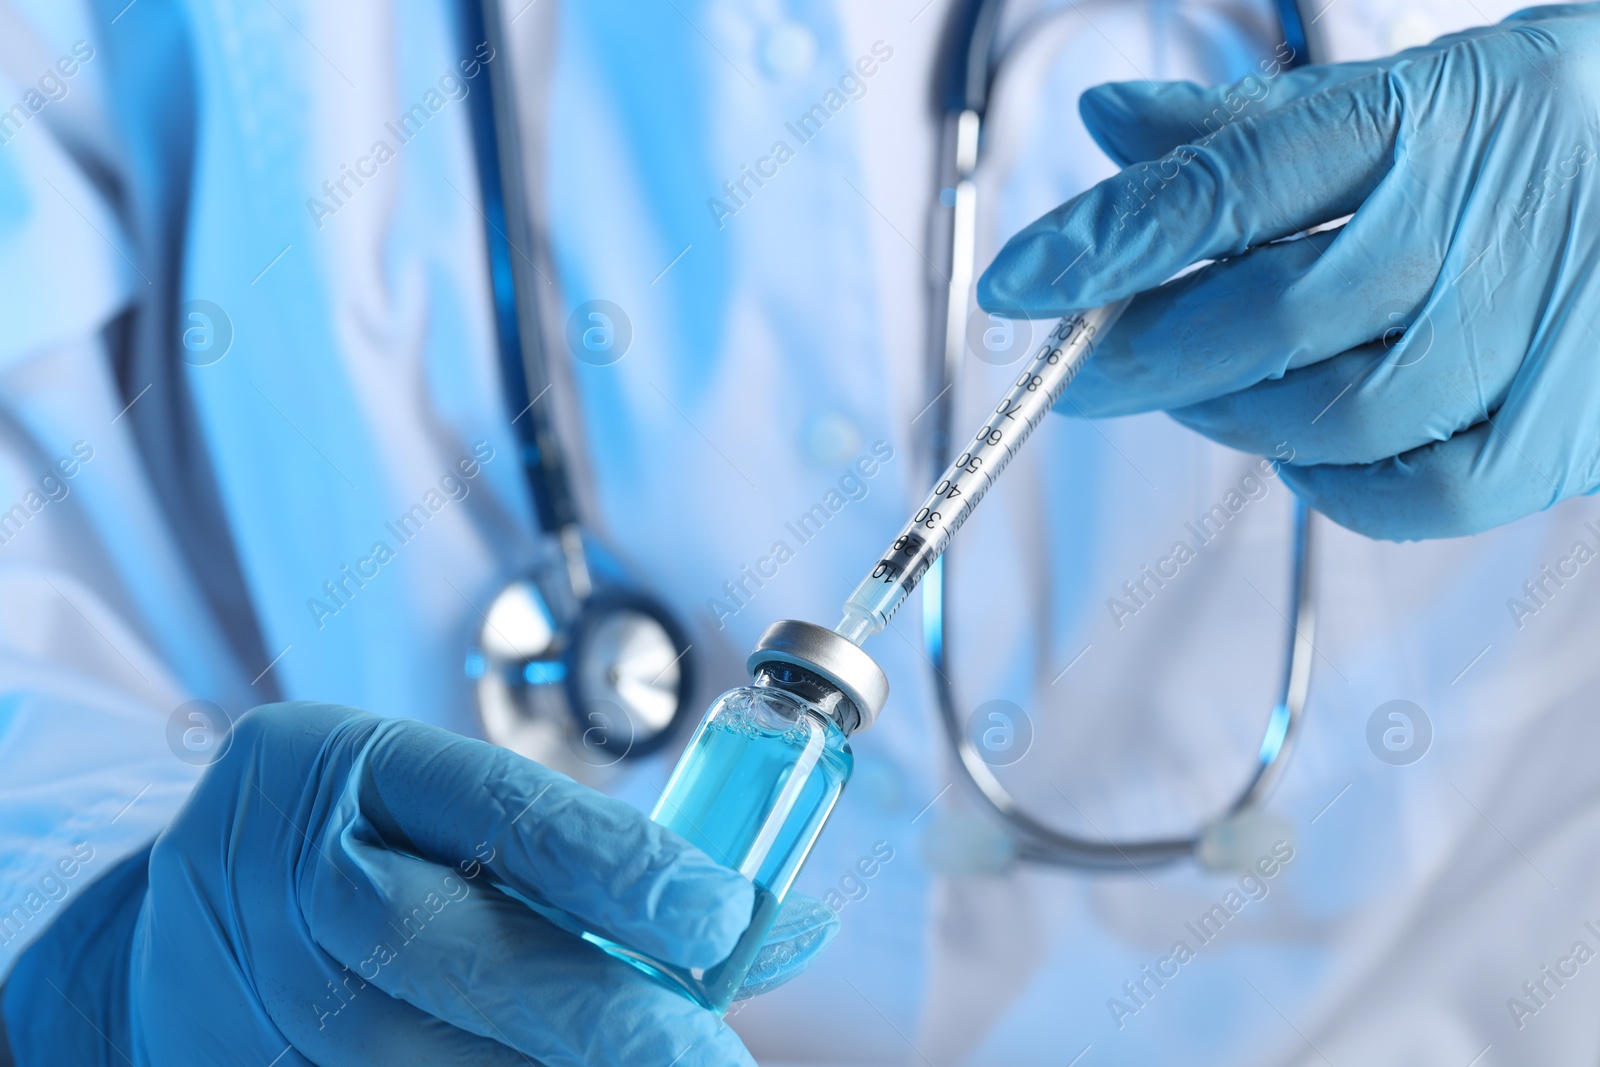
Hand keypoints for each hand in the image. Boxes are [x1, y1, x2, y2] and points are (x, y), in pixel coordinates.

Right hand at [2, 703, 835, 1065]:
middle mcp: (304, 883)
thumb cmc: (357, 848)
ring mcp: (269, 997)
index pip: (503, 813)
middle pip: (459, 949)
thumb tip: (790, 926)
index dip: (619, 866)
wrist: (174, 932)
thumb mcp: (452, 808)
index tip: (723, 913)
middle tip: (710, 1054)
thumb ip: (598, 859)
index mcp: (356, 771)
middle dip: (600, 1014)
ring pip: (427, 1061)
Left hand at [980, 4, 1599, 539]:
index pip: (1237, 184)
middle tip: (1082, 368)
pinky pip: (1412, 496)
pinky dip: (1331, 483)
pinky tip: (1307, 447)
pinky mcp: (1562, 435)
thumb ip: (1250, 128)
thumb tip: (1104, 121)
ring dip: (1237, 417)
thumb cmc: (1546, 135)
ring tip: (1206, 393)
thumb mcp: (1412, 92)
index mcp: (1437, 111)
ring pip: (1331, 418)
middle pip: (1269, 318)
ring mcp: (1537, 335)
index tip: (1016, 283)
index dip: (1112, 242)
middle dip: (1148, 355)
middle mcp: (1490, 218)